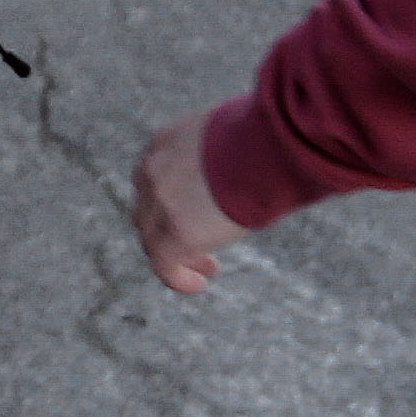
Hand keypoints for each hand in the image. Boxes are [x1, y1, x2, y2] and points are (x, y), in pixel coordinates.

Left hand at [131, 112, 250, 297]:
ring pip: (152, 238)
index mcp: (165, 141)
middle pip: (147, 208)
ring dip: (175, 254)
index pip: (155, 176)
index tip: (194, 211)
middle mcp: (153, 169)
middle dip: (167, 228)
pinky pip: (165, 264)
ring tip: (207, 267)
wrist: (267, 145)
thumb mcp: (234, 132)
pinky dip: (178, 278)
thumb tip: (249, 162)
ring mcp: (159, 202)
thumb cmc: (267, 133)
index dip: (169, 199)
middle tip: (199, 243)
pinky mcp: (175, 233)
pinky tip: (200, 284)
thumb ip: (225, 151)